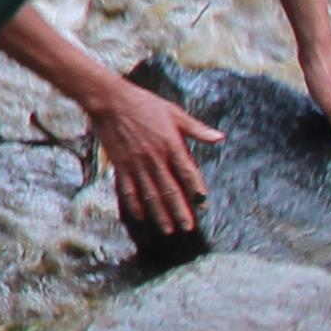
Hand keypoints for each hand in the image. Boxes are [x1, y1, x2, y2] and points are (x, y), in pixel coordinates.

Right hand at [80, 74, 220, 245]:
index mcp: (171, 145)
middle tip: (187, 227)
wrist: (110, 101)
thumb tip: (219, 137)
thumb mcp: (174, 112)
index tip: (204, 204)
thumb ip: (196, 128)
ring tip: (168, 229)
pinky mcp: (120, 165)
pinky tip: (141, 216)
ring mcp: (136, 164)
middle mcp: (154, 158)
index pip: (188, 173)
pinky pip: (128, 189)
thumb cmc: (144, 103)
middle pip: (170, 190)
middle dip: (179, 211)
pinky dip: (134, 204)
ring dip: (159, 213)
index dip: (197, 190)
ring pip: (150, 194)